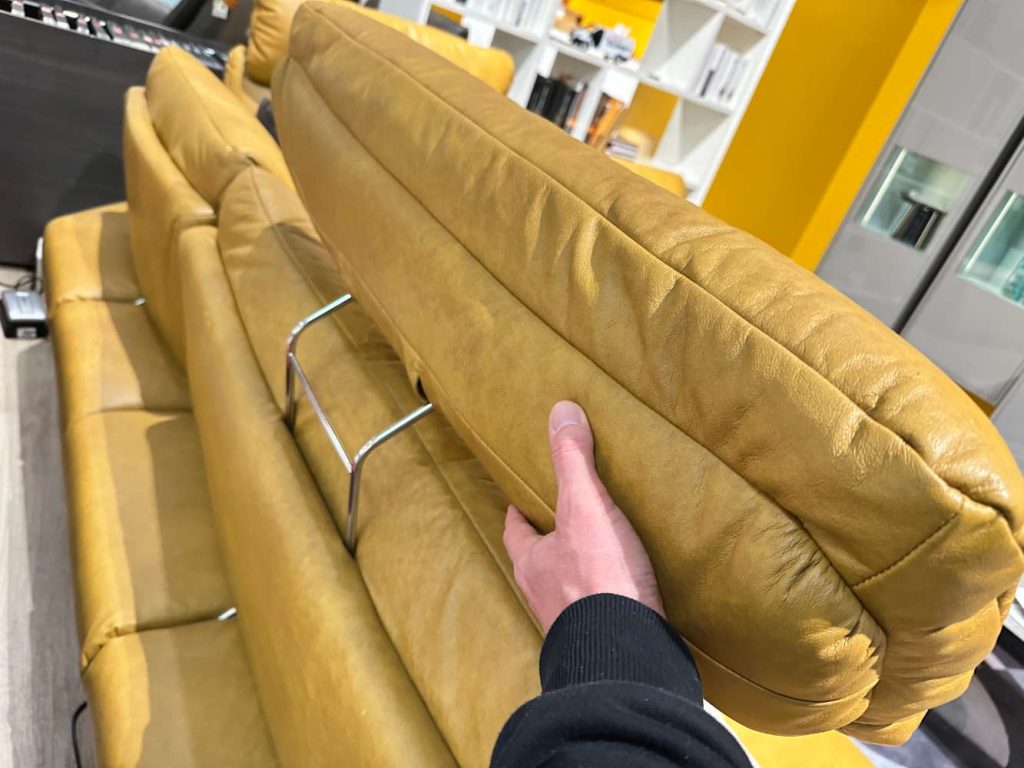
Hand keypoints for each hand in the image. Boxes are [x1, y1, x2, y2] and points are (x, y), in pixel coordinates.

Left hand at [503, 400, 664, 632]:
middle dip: (548, 543)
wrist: (624, 652)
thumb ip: (573, 460)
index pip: (516, 530)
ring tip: (596, 554)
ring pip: (564, 588)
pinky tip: (622, 591)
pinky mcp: (602, 636)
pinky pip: (597, 609)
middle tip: (563, 523)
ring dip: (576, 572)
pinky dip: (604, 597)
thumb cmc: (598, 579)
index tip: (519, 500)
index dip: (517, 513)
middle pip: (539, 560)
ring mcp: (570, 620)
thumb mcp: (584, 507)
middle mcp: (543, 594)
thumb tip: (561, 411)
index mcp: (532, 562)